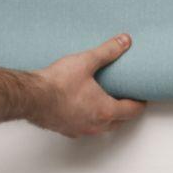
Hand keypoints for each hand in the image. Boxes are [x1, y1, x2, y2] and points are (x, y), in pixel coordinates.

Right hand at [32, 33, 146, 136]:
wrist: (30, 97)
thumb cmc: (57, 83)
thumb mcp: (86, 62)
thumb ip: (108, 51)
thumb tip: (124, 41)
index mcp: (105, 110)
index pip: (132, 111)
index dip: (140, 103)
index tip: (142, 97)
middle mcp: (95, 125)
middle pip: (119, 121)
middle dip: (125, 110)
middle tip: (126, 97)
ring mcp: (80, 130)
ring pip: (102, 128)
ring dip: (107, 117)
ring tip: (105, 102)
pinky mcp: (65, 130)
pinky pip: (84, 128)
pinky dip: (89, 120)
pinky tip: (82, 109)